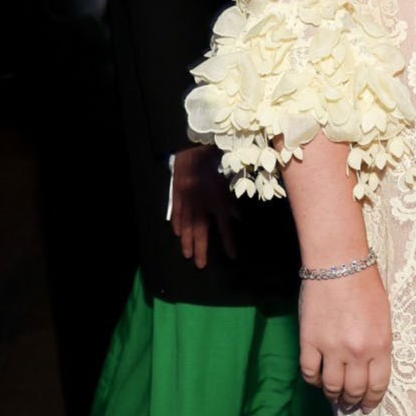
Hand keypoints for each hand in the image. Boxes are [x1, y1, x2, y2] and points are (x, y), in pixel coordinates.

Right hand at [171, 146, 237, 267]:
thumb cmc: (216, 163)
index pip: (224, 228)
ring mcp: (188, 202)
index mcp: (218, 202)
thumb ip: (231, 202)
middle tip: (200, 265)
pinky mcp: (178, 196)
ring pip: (187, 227)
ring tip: (187, 255)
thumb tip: (237, 218)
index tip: (232, 256)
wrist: (194, 149)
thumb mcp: (229, 182)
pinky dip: (178, 225)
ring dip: (187, 242)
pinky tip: (178, 234)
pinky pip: (178, 214)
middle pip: (201, 232)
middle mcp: (202, 206)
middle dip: (201, 250)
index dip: (228, 243)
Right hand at [300, 266, 391, 413]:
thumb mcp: (384, 317)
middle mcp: (357, 352)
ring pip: (331, 386)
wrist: (338, 264)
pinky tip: (317, 379)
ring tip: (333, 396)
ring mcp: (332, 348)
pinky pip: (309, 372)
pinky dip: (313, 381)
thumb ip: (379, 344)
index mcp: (381, 345)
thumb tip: (370, 367)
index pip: (377, 385)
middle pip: (354, 390)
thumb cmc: (365, 285)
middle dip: (352, 402)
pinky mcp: (309, 341)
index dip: (372, 400)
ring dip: (333, 395)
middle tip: (349, 405)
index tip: (367, 406)